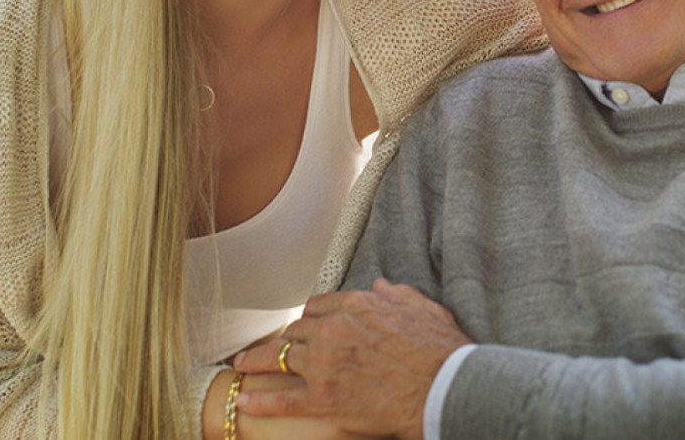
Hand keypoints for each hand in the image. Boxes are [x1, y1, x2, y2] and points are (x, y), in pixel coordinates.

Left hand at [233, 279, 472, 439]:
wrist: (443, 388)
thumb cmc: (440, 350)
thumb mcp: (423, 308)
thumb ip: (397, 294)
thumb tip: (380, 285)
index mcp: (356, 305)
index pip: (317, 307)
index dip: (309, 318)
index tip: (304, 327)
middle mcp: (333, 330)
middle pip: (295, 331)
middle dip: (282, 338)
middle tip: (270, 346)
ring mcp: (324, 365)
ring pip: (279, 358)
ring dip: (257, 361)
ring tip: (241, 364)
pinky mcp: (322, 400)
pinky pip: (281, 399)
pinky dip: (260, 400)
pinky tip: (244, 398)